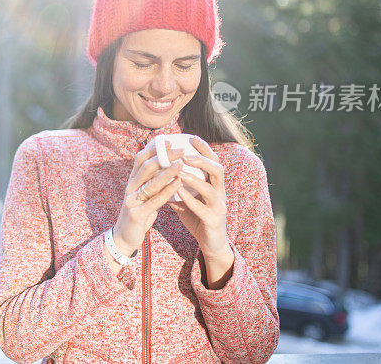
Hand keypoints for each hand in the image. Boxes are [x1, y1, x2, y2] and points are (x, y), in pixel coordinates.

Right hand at [111, 141, 185, 257]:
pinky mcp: (137, 214)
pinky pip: (154, 200)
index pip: (140, 159)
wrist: (125, 238)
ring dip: (168, 171)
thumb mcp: (143, 195)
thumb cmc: (139, 214)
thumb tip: (166, 164)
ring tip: (182, 163)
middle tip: (180, 149)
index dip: (153, 149)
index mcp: (131, 182)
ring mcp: (132, 201)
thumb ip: (151, 181)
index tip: (168, 140)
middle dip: (164, 156)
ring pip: (151, 182)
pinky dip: (167, 190)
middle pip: (146, 167)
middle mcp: (130, 188)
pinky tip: (178, 183)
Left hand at [166, 135, 228, 259]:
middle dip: (202, 160)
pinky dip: (190, 199)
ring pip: (211, 189)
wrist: (210, 244)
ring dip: (194, 178)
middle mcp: (220, 194)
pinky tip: (179, 192)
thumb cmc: (198, 218)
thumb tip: (159, 171)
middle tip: (185, 154)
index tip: (192, 137)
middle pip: (218, 170)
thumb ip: (177, 186)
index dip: (205, 149)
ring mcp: (219, 208)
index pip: (213, 162)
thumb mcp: (187, 199)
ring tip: (179, 171)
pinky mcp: (213, 221)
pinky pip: (203, 209)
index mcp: (215, 186)